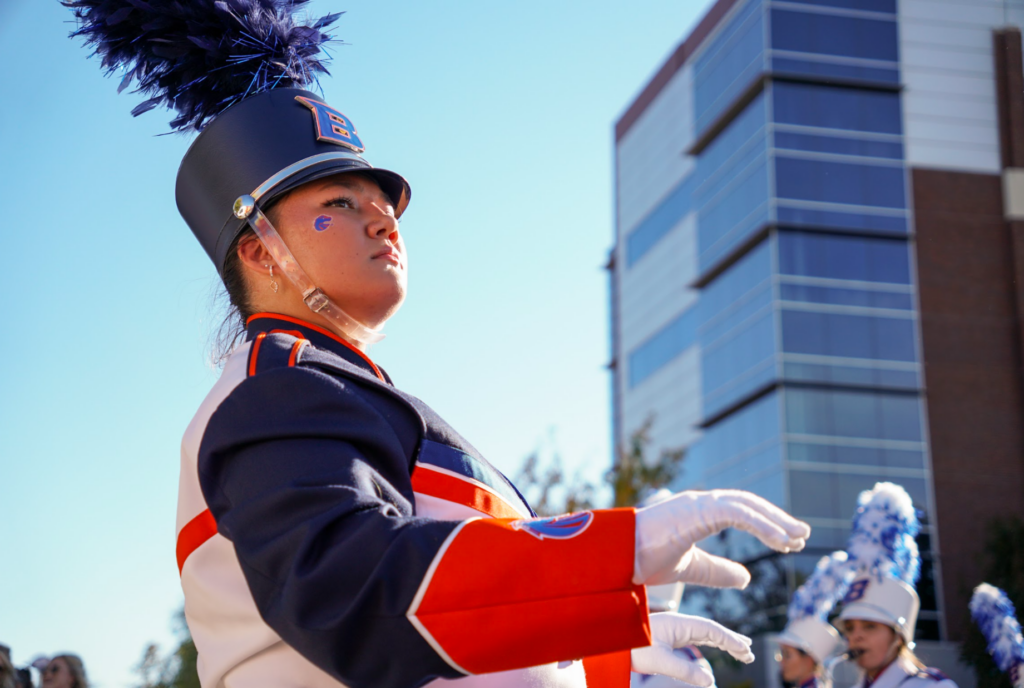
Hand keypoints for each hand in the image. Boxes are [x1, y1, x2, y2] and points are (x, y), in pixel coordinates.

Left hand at [631, 612, 753, 685]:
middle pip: (712, 629)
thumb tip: (708, 680)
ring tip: (741, 650)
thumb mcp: (660, 661)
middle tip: (750, 652)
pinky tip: (717, 647)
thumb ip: (684, 670)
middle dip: (731, 640)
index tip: (746, 650)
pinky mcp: (669, 635)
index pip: (711, 629)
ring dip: (723, 641)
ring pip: (705, 633)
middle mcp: (679, 623)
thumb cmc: (632, 648)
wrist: (611, 640)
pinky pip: (695, 636)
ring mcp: (675, 628)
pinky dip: (710, 642)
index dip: (730, 640)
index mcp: (679, 624)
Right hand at [634, 490, 809, 586]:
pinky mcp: (698, 510)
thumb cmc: (644, 560)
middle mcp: (701, 503)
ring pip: (747, 505)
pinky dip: (762, 525)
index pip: (740, 512)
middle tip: (802, 535)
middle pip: (749, 505)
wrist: (619, 557)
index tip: (787, 542)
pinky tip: (779, 540)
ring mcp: (699, 503)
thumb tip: (747, 577)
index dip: (765, 524)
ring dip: (775, 520)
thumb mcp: (691, 568)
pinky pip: (738, 513)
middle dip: (777, 519)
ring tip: (797, 537)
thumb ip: (717, 571)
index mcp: (698, 513)